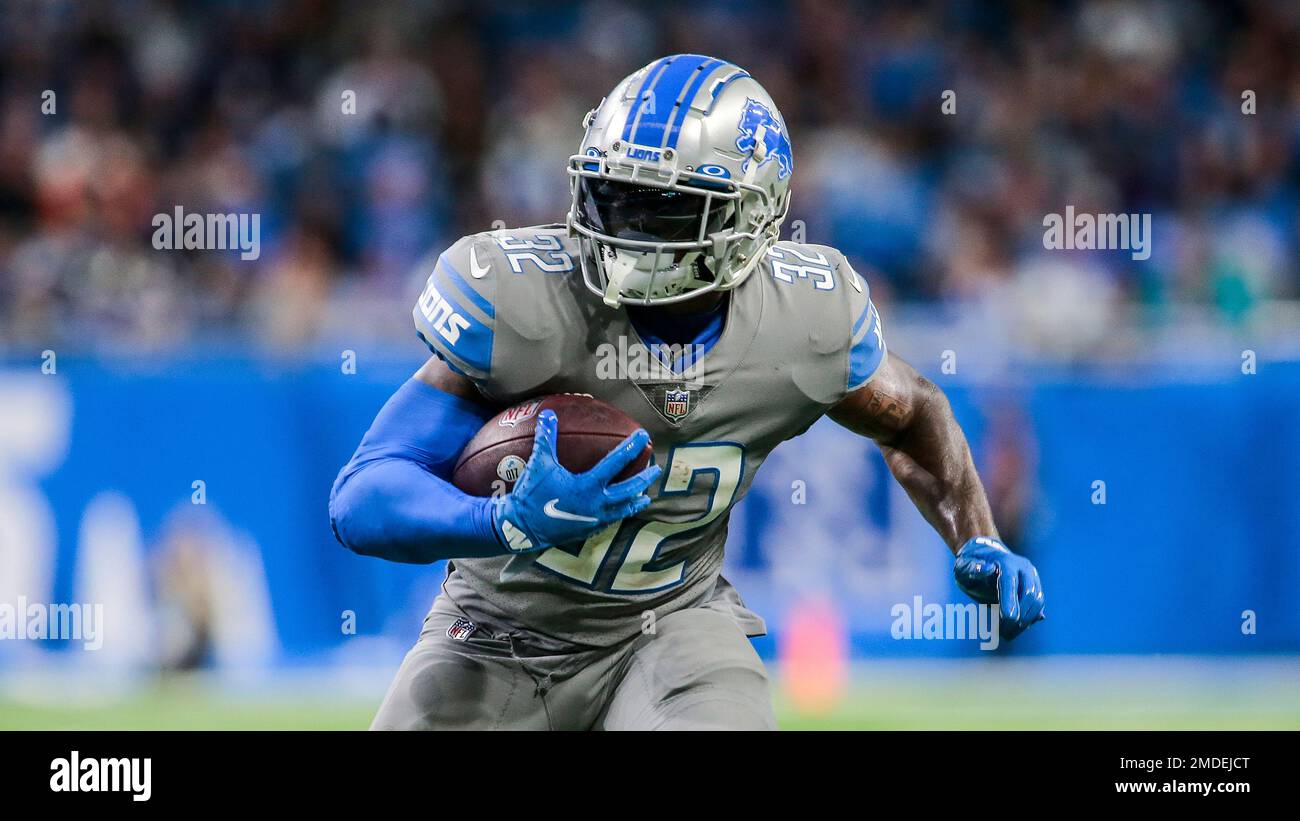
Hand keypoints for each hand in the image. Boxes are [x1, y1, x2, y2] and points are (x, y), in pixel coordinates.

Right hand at [491, 409, 659, 552]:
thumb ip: (545, 438)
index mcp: (587, 486)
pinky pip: (610, 520)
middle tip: (656, 469)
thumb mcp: (539, 464)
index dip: (631, 448)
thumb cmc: (531, 494)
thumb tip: (548, 414)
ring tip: (646, 496)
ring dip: (635, 500)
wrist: (523, 527)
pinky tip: (621, 511)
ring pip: (623, 509)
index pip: (616, 463)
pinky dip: (620, 513)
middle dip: (644, 478)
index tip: (644, 437)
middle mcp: (596, 503)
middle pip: (628, 490)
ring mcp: (594, 518)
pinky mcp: (588, 529)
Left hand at [953, 537, 1044, 640]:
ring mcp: (1033, 578)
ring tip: (1008, 634)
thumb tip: (989, 569)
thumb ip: (973, 568)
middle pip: (1029, 594)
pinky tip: (1016, 629)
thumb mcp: (964, 565)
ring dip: (1026, 622)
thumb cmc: (971, 564)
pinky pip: (1038, 606)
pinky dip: (1029, 619)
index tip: (1008, 618)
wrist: (985, 557)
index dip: (1010, 600)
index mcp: (1006, 561)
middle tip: (1004, 634)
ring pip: (1037, 602)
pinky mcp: (1036, 588)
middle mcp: (1024, 568)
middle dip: (1019, 616)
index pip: (1010, 582)